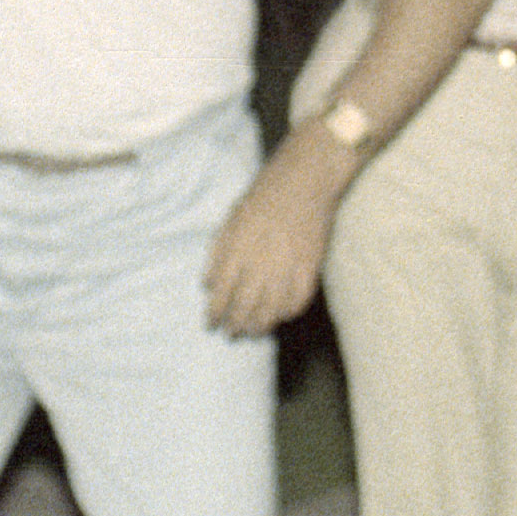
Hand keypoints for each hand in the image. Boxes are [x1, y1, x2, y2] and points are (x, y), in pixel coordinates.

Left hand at [202, 141, 343, 333]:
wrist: (304, 181)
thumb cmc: (263, 196)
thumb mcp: (231, 219)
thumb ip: (217, 252)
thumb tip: (206, 285)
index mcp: (237, 249)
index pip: (220, 292)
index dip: (214, 313)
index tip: (210, 323)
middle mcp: (260, 262)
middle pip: (243, 307)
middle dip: (234, 325)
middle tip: (230, 334)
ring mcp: (286, 268)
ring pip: (270, 311)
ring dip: (258, 326)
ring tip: (252, 332)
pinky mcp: (310, 269)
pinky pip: (297, 302)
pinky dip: (287, 314)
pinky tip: (279, 317)